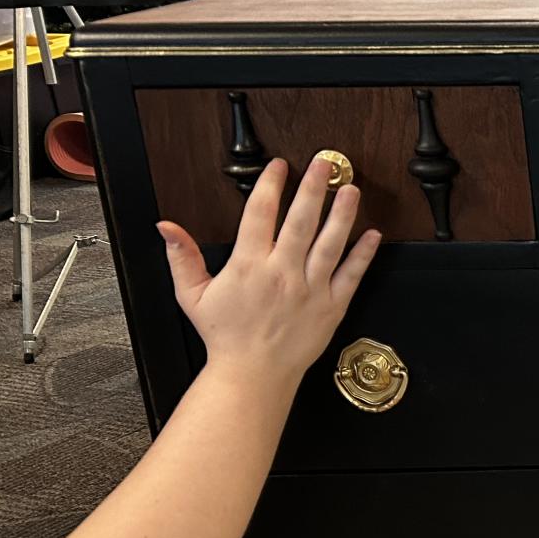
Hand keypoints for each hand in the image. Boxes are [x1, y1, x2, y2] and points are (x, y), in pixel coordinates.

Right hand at [157, 157, 379, 392]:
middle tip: (325, 164)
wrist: (253, 373)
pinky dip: (363, 255)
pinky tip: (373, 235)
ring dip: (342, 215)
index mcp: (249, 266)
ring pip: (330, 244)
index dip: (271, 186)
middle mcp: (282, 273)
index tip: (279, 166)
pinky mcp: (331, 307)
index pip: (260, 214)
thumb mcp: (192, 295)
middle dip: (313, 189)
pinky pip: (351, 276)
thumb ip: (182, 257)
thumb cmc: (224, 335)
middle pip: (301, 222)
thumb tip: (166, 226)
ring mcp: (310, 290)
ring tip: (351, 190)